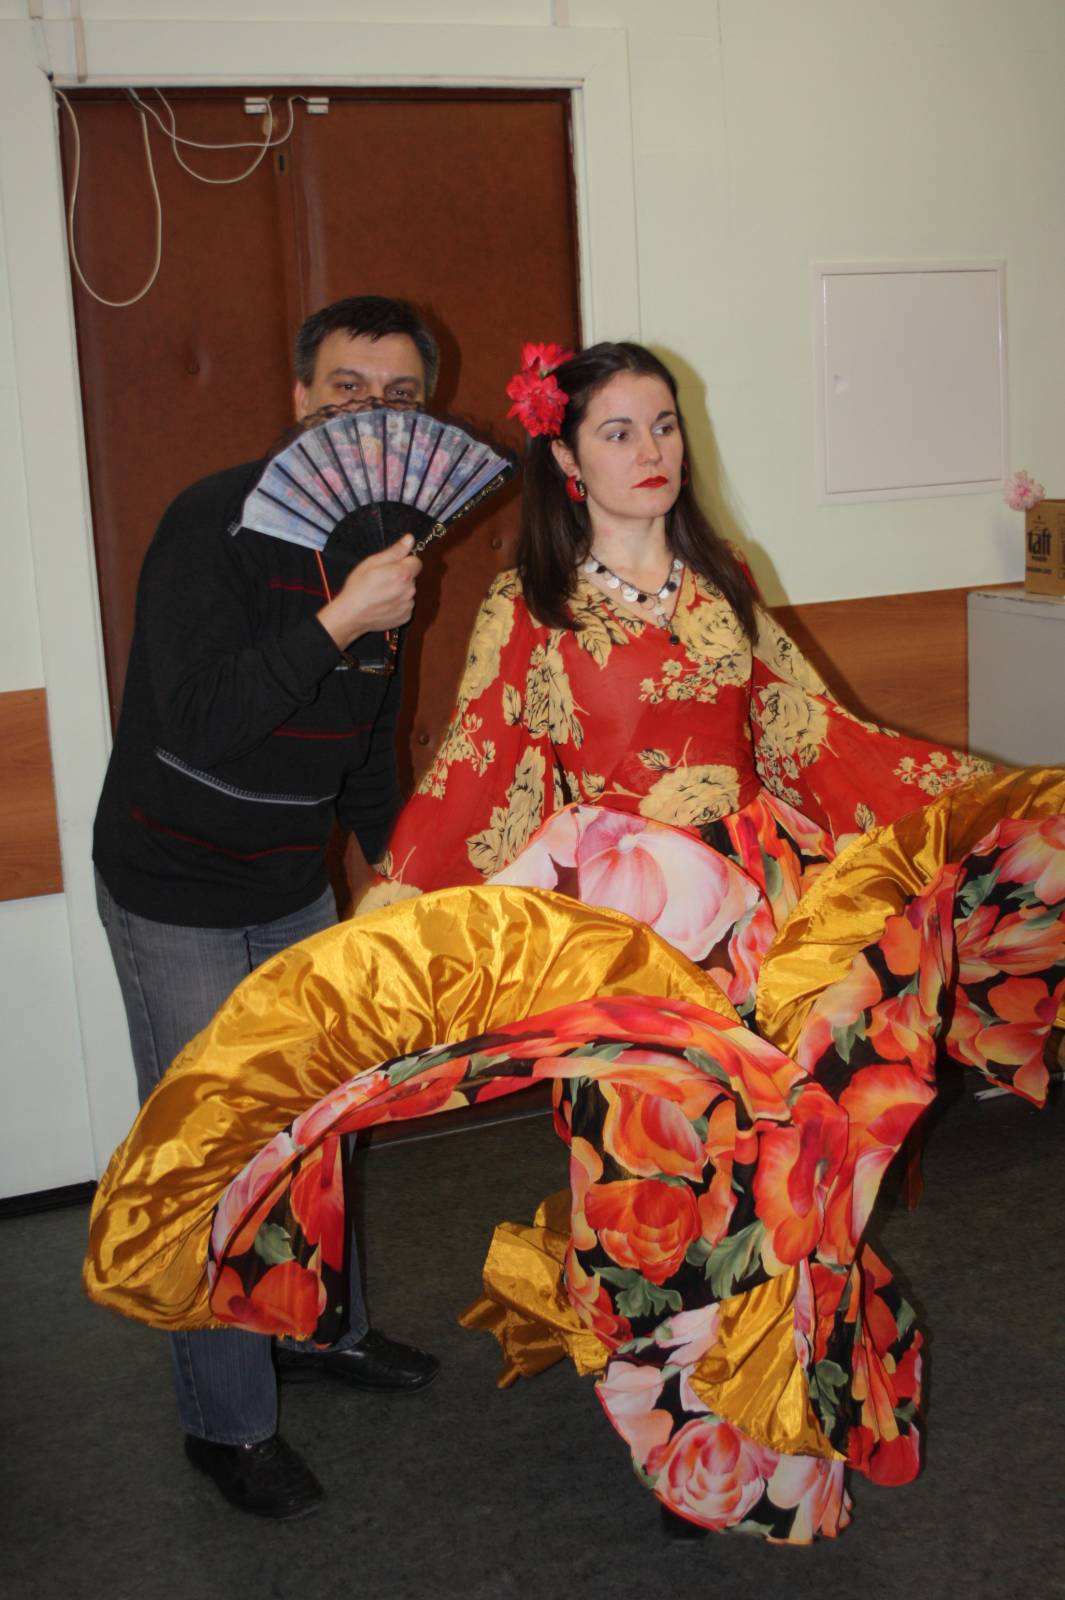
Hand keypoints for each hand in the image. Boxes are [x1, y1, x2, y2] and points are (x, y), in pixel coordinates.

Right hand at [317, 535, 421, 649]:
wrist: (351, 615)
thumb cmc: (358, 587)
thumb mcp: (372, 562)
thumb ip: (395, 551)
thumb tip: (410, 539)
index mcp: (403, 574)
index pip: (416, 561)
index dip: (404, 561)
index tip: (391, 566)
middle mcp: (410, 590)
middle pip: (412, 577)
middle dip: (401, 576)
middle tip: (382, 580)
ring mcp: (408, 605)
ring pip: (408, 592)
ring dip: (399, 590)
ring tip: (381, 594)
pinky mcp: (405, 617)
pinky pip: (405, 605)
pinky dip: (397, 604)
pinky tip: (383, 604)